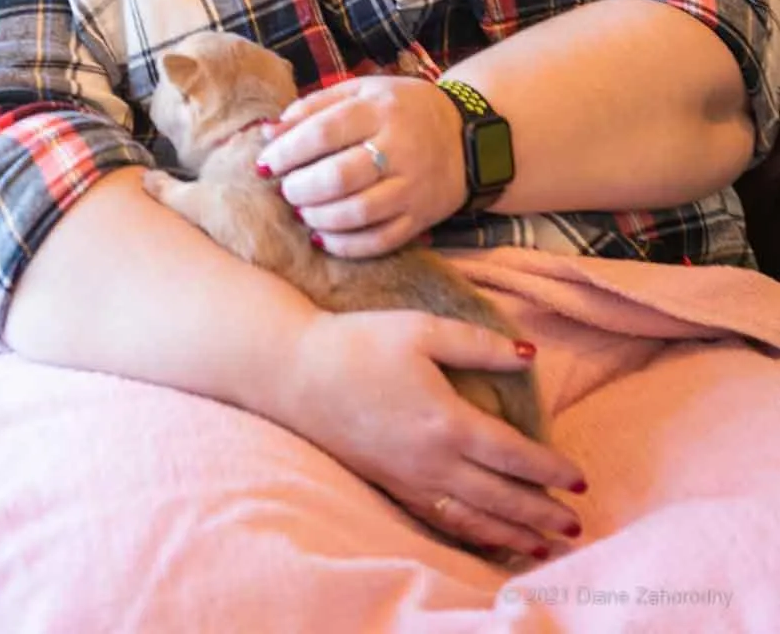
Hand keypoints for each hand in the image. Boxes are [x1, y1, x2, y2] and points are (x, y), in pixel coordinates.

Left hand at [258, 77, 465, 255]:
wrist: (469, 137)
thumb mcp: (362, 91)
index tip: (266, 164)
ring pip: (358, 213)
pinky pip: (379, 240)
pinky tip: (323, 236)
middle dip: (300, 189)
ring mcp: (412, 187)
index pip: (324, 132)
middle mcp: (399, 148)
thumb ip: (314, 106)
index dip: (288, 151)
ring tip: (303, 211)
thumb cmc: (402, 110)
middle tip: (286, 191)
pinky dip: (345, 245)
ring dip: (319, 217)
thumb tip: (268, 131)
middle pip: (339, 177)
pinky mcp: (421, 218)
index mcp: (380, 110)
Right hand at [277, 309, 585, 556]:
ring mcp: (409, 479)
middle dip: (541, 513)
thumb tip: (529, 354)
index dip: (549, 469)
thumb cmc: (359, 343)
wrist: (294, 373)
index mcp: (447, 421)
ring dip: (513, 533)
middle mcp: (432, 461)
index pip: (513, 455)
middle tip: (575, 524)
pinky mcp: (389, 485)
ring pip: (472, 517)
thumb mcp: (422, 329)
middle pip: (500, 496)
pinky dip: (472, 534)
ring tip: (544, 545)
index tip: (578, 479)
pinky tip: (487, 537)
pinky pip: (440, 520)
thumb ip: (478, 344)